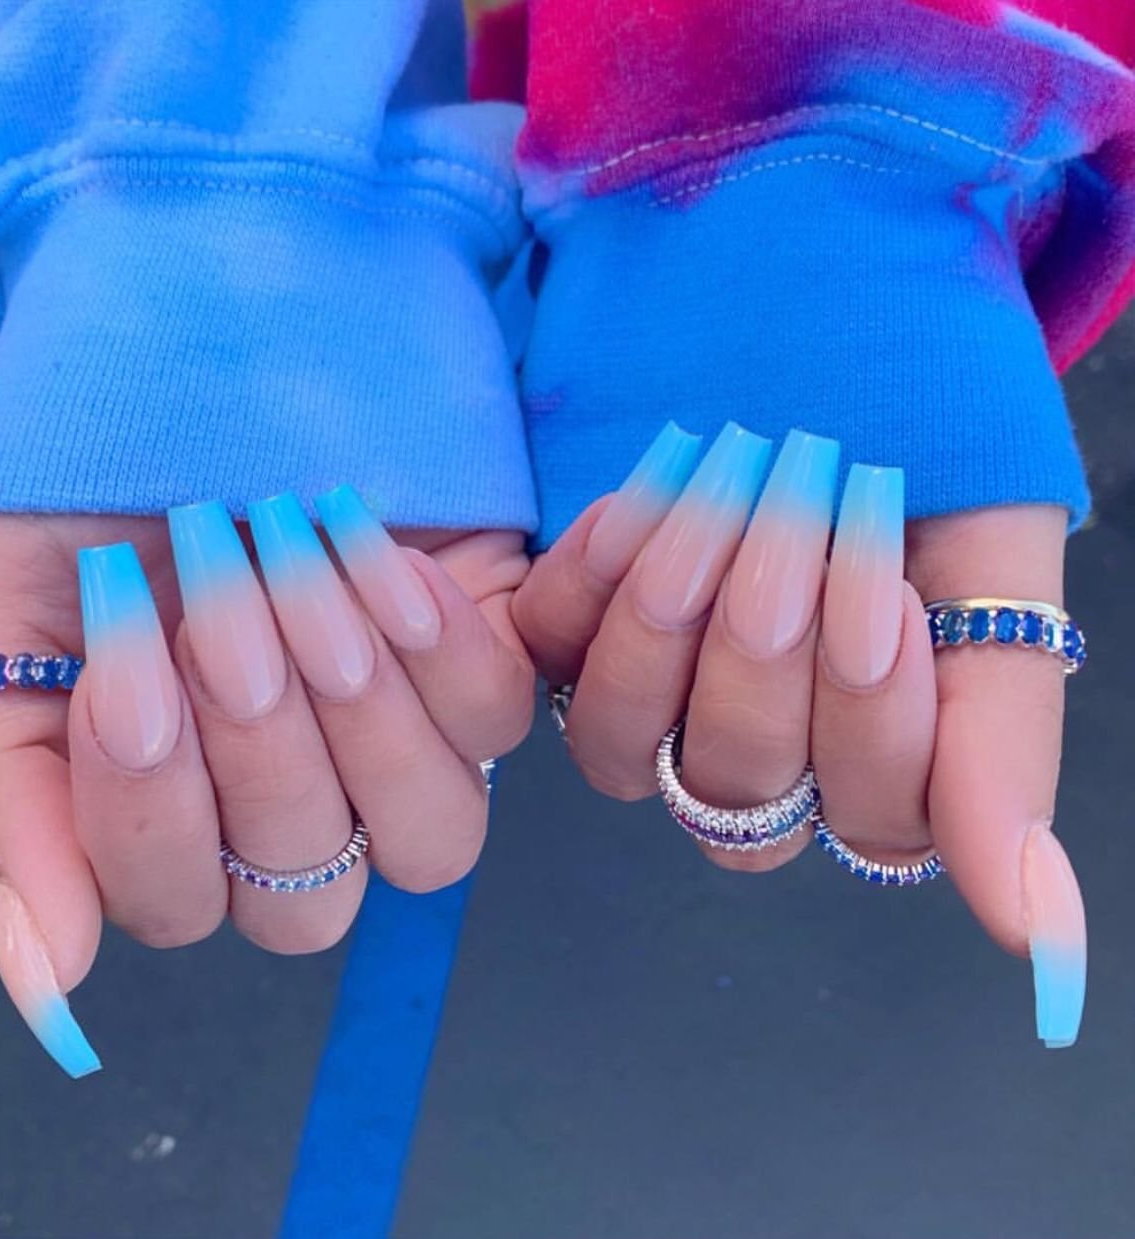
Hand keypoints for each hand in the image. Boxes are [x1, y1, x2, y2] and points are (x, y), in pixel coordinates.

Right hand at [0, 494, 532, 1075]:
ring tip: (290, 566)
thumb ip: (11, 799)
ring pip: (429, 838)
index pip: (178, 905)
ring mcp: (397, 736)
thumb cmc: (87, 481)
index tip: (121, 666)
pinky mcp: (478, 655)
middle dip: (258, 745)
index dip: (151, 810)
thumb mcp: (8, 625)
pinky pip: (496, 715)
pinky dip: (438, 646)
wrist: (184, 336)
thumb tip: (46, 980)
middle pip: (311, 900)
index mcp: (173, 807)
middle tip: (213, 594)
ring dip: (356, 710)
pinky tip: (378, 553)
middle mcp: (297, 797)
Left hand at [513, 422, 1084, 1047]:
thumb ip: (1001, 748)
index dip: (874, 723)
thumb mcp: (995, 580)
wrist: (842, 321)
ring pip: (620, 747)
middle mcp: (752, 746)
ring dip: (666, 627)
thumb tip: (1040, 937)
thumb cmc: (932, 447)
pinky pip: (548, 649)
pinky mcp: (573, 624)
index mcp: (868, 756)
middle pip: (735, 785)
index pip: (866, 819)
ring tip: (720, 504)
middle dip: (765, 655)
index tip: (896, 600)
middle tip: (801, 525)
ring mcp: (652, 691)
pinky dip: (589, 577)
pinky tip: (643, 497)